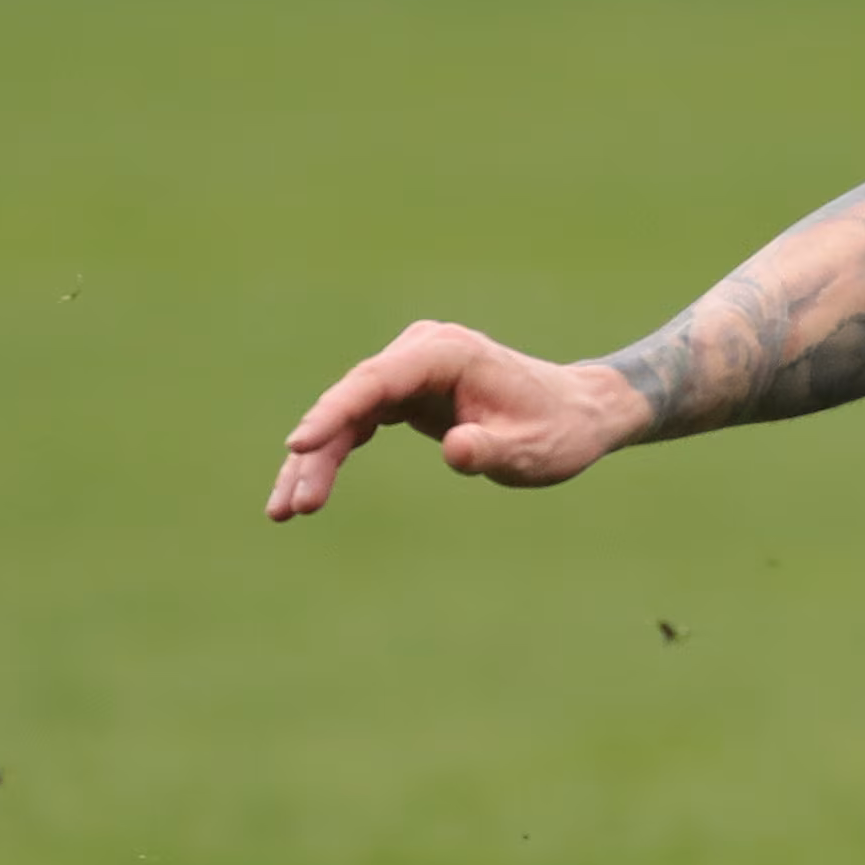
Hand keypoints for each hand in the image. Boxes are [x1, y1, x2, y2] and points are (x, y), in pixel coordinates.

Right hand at [268, 322, 642, 521]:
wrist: (580, 413)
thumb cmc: (559, 431)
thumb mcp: (531, 451)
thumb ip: (491, 450)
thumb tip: (456, 449)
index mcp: (448, 354)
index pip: (376, 381)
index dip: (333, 413)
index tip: (299, 445)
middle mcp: (422, 352)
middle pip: (352, 401)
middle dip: (316, 453)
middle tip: (292, 508)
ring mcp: (411, 370)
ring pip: (347, 415)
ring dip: (315, 461)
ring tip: (284, 512)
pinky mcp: (407, 391)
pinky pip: (357, 422)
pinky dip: (333, 454)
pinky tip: (308, 490)